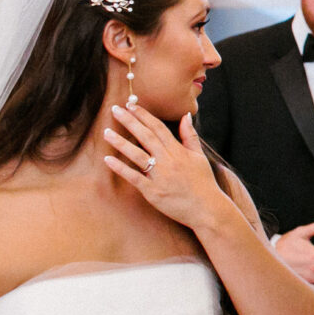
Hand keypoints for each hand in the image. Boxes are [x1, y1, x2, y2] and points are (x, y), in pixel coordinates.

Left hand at [103, 106, 228, 232]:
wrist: (207, 208)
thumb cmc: (204, 182)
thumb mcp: (199, 156)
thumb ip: (190, 135)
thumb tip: (185, 116)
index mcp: (179, 151)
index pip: (158, 128)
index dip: (144, 115)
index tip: (131, 105)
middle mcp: (168, 161)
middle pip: (146, 137)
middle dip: (130, 122)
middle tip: (115, 109)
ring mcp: (160, 176)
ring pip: (137, 155)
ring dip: (120, 143)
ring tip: (106, 132)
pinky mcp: (153, 192)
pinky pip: (134, 177)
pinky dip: (121, 168)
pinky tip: (108, 160)